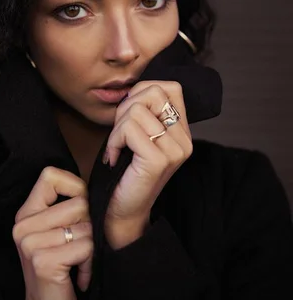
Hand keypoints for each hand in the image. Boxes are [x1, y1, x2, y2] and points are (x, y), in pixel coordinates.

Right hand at [12, 167, 92, 299]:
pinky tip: (79, 276)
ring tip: (79, 263)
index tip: (81, 208)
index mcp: (26, 213)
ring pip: (86, 225)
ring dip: (92, 247)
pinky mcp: (44, 261)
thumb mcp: (56, 234)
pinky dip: (91, 263)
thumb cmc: (59, 272)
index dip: (74, 185)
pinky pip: (86, 246)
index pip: (50, 175)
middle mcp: (24, 225)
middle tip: (80, 248)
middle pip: (78, 202)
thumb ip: (65, 209)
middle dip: (90, 225)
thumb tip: (93, 189)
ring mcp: (31, 243)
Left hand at [103, 81, 192, 246]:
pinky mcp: (160, 159)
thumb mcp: (139, 135)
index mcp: (183, 132)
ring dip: (117, 129)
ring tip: (119, 148)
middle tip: (120, 135)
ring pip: (136, 111)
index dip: (142, 92)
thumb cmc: (126, 172)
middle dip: (126, 109)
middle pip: (153, 93)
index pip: (170, 87)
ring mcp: (175, 150)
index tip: (130, 116)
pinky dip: (114, 141)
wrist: (123, 211)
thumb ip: (143, 111)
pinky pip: (129, 129)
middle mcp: (185, 140)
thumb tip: (132, 88)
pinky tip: (116, 157)